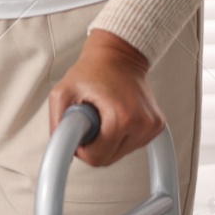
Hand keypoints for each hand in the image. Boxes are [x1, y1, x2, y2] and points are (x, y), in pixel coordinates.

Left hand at [48, 29, 163, 167]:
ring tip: (102, 115)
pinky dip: (119, 136)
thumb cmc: (92, 70)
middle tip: (88, 119)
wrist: (118, 56)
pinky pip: (132, 145)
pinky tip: (115, 117)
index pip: (97, 158)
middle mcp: (142, 124)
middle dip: (94, 144)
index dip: (81, 149)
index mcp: (122, 117)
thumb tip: (62, 147)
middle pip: (110, 159)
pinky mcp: (157, 127)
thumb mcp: (63, 92)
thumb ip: (58, 122)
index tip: (78, 132)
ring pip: (121, 153)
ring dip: (107, 140)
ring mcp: (152, 126)